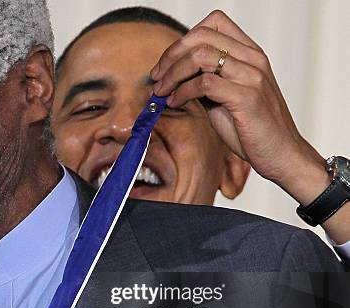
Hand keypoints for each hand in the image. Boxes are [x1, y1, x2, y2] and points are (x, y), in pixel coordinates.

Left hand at [150, 10, 349, 246]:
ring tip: (162, 91)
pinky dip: (182, 92)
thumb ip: (205, 81)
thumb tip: (173, 75)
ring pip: (200, 56)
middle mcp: (253, 59)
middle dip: (171, 56)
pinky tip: (175, 102)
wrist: (281, 154)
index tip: (166, 63)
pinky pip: (204, 83)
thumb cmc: (252, 129)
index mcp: (250, 54)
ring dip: (173, 74)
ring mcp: (251, 76)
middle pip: (202, 36)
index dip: (183, 40)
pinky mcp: (246, 97)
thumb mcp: (224, 98)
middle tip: (157, 77)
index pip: (214, 23)